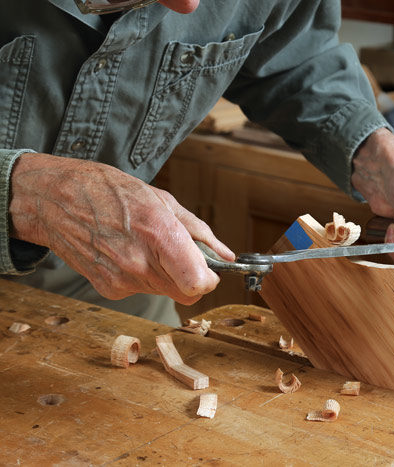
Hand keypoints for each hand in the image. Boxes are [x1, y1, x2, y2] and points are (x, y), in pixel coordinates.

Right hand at [9, 153, 234, 304]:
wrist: (56, 200)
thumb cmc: (109, 192)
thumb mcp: (163, 200)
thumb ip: (200, 232)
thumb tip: (226, 255)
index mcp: (158, 234)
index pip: (197, 284)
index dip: (209, 279)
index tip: (209, 270)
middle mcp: (139, 263)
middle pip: (186, 293)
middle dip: (192, 277)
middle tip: (181, 255)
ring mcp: (122, 280)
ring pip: (165, 292)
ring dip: (167, 275)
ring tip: (148, 246)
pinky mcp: (108, 289)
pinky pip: (142, 290)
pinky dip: (144, 276)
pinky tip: (128, 252)